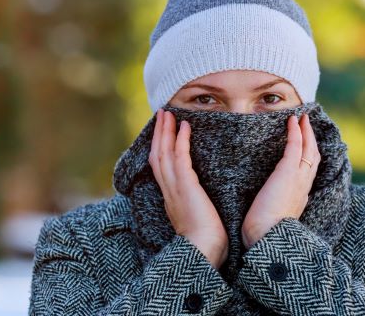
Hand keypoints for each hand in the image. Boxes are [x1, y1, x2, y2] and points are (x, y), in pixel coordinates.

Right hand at [148, 109, 228, 269]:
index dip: (160, 149)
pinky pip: (179, 158)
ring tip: (167, 114)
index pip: (161, 168)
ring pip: (163, 153)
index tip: (163, 134)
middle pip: (157, 155)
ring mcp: (174, 188)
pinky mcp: (185, 186)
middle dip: (158, 134)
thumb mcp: (197, 220)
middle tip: (161, 115)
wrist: (204, 252)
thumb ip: (197, 206)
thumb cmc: (207, 242)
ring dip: (165, 132)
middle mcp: (168, 190)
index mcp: (171, 199)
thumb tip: (203, 200)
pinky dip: (180, 141)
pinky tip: (184, 127)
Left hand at [241, 113, 320, 248]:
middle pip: (313, 157)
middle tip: (308, 123)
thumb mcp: (270, 216)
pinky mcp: (288, 172)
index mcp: (299, 197)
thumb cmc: (262, 232)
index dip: (308, 156)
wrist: (265, 237)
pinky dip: (295, 132)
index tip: (306, 145)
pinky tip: (292, 121)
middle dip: (312, 139)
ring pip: (308, 149)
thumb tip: (263, 204)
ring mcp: (298, 178)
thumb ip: (271, 207)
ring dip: (306, 131)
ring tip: (302, 117)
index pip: (308, 172)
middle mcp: (303, 186)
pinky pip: (295, 146)